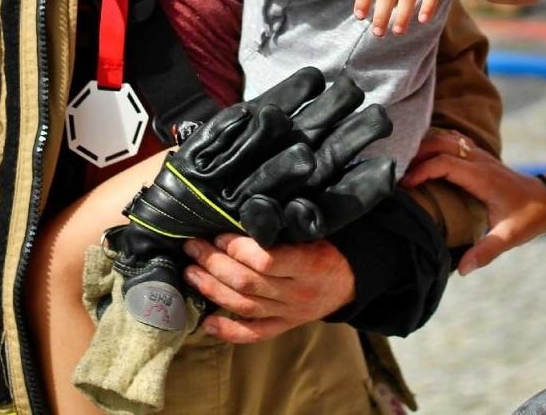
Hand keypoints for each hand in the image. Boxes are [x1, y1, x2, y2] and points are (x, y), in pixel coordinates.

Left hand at [184, 233, 354, 343]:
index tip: (218, 234)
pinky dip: (229, 331)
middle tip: (193, 247)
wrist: (353, 279)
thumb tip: (244, 212)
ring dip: (212, 289)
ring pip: (244, 306)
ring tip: (191, 272)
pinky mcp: (284, 326)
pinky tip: (207, 322)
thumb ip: (285, 225)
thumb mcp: (316, 229)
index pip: (265, 260)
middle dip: (213, 263)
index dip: (237, 248)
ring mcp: (289, 313)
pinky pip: (254, 334)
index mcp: (308, 264)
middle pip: (247, 282)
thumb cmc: (331, 246)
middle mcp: (297, 293)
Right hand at [403, 128, 545, 274]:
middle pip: (440, 142)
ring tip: (405, 164)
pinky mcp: (479, 155)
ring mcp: (480, 154)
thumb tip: (461, 269)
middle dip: (416, 153)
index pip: (444, 163)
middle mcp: (480, 160)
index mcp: (482, 177)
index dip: (421, 170)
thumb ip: (485, 252)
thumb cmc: (529, 218)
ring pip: (446, 137)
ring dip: (424, 145)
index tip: (404, 184)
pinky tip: (424, 156)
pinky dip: (436, 143)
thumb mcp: (509, 237)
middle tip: (398, 171)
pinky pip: (453, 140)